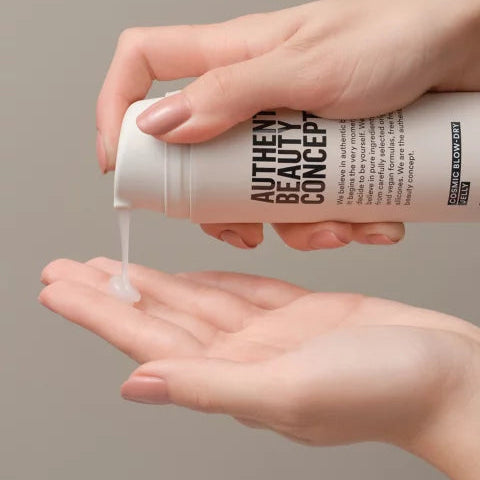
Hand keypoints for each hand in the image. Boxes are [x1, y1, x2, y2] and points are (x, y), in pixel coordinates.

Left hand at [40, 257, 479, 477]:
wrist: (445, 374)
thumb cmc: (383, 389)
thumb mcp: (290, 391)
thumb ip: (210, 387)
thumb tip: (136, 384)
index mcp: (233, 378)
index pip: (145, 340)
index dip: (100, 312)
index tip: (59, 286)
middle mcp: (241, 357)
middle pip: (159, 317)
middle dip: (111, 291)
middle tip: (68, 267)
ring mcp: (267, 334)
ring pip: (192, 301)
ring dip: (151, 282)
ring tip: (112, 265)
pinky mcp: (294, 313)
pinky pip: (235, 291)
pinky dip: (204, 280)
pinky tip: (182, 274)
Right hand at [100, 0, 479, 248]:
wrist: (461, 54)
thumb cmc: (396, 38)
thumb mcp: (308, 66)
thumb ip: (232, 94)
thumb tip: (161, 125)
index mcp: (233, 59)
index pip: (144, 64)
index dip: (119, 109)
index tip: (119, 162)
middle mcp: (250, 97)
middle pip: (195, 154)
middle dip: (214, 204)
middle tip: (244, 230)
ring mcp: (283, 130)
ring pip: (252, 189)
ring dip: (289, 223)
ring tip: (335, 229)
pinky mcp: (316, 154)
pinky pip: (302, 199)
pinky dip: (327, 222)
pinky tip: (363, 224)